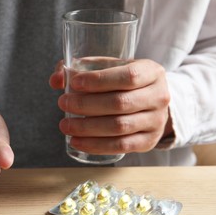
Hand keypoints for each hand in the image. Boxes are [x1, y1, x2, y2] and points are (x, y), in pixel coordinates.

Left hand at [49, 59, 171, 154]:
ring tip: (65, 125)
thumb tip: (56, 80)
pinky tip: (77, 142)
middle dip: (86, 105)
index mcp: (151, 72)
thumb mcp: (109, 68)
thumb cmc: (122, 82)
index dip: (99, 80)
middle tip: (63, 103)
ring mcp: (156, 121)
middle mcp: (159, 96)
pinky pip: (121, 146)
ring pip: (119, 127)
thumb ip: (80, 69)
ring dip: (87, 128)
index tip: (74, 83)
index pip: (128, 76)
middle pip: (120, 103)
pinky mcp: (149, 141)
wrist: (150, 103)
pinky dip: (96, 145)